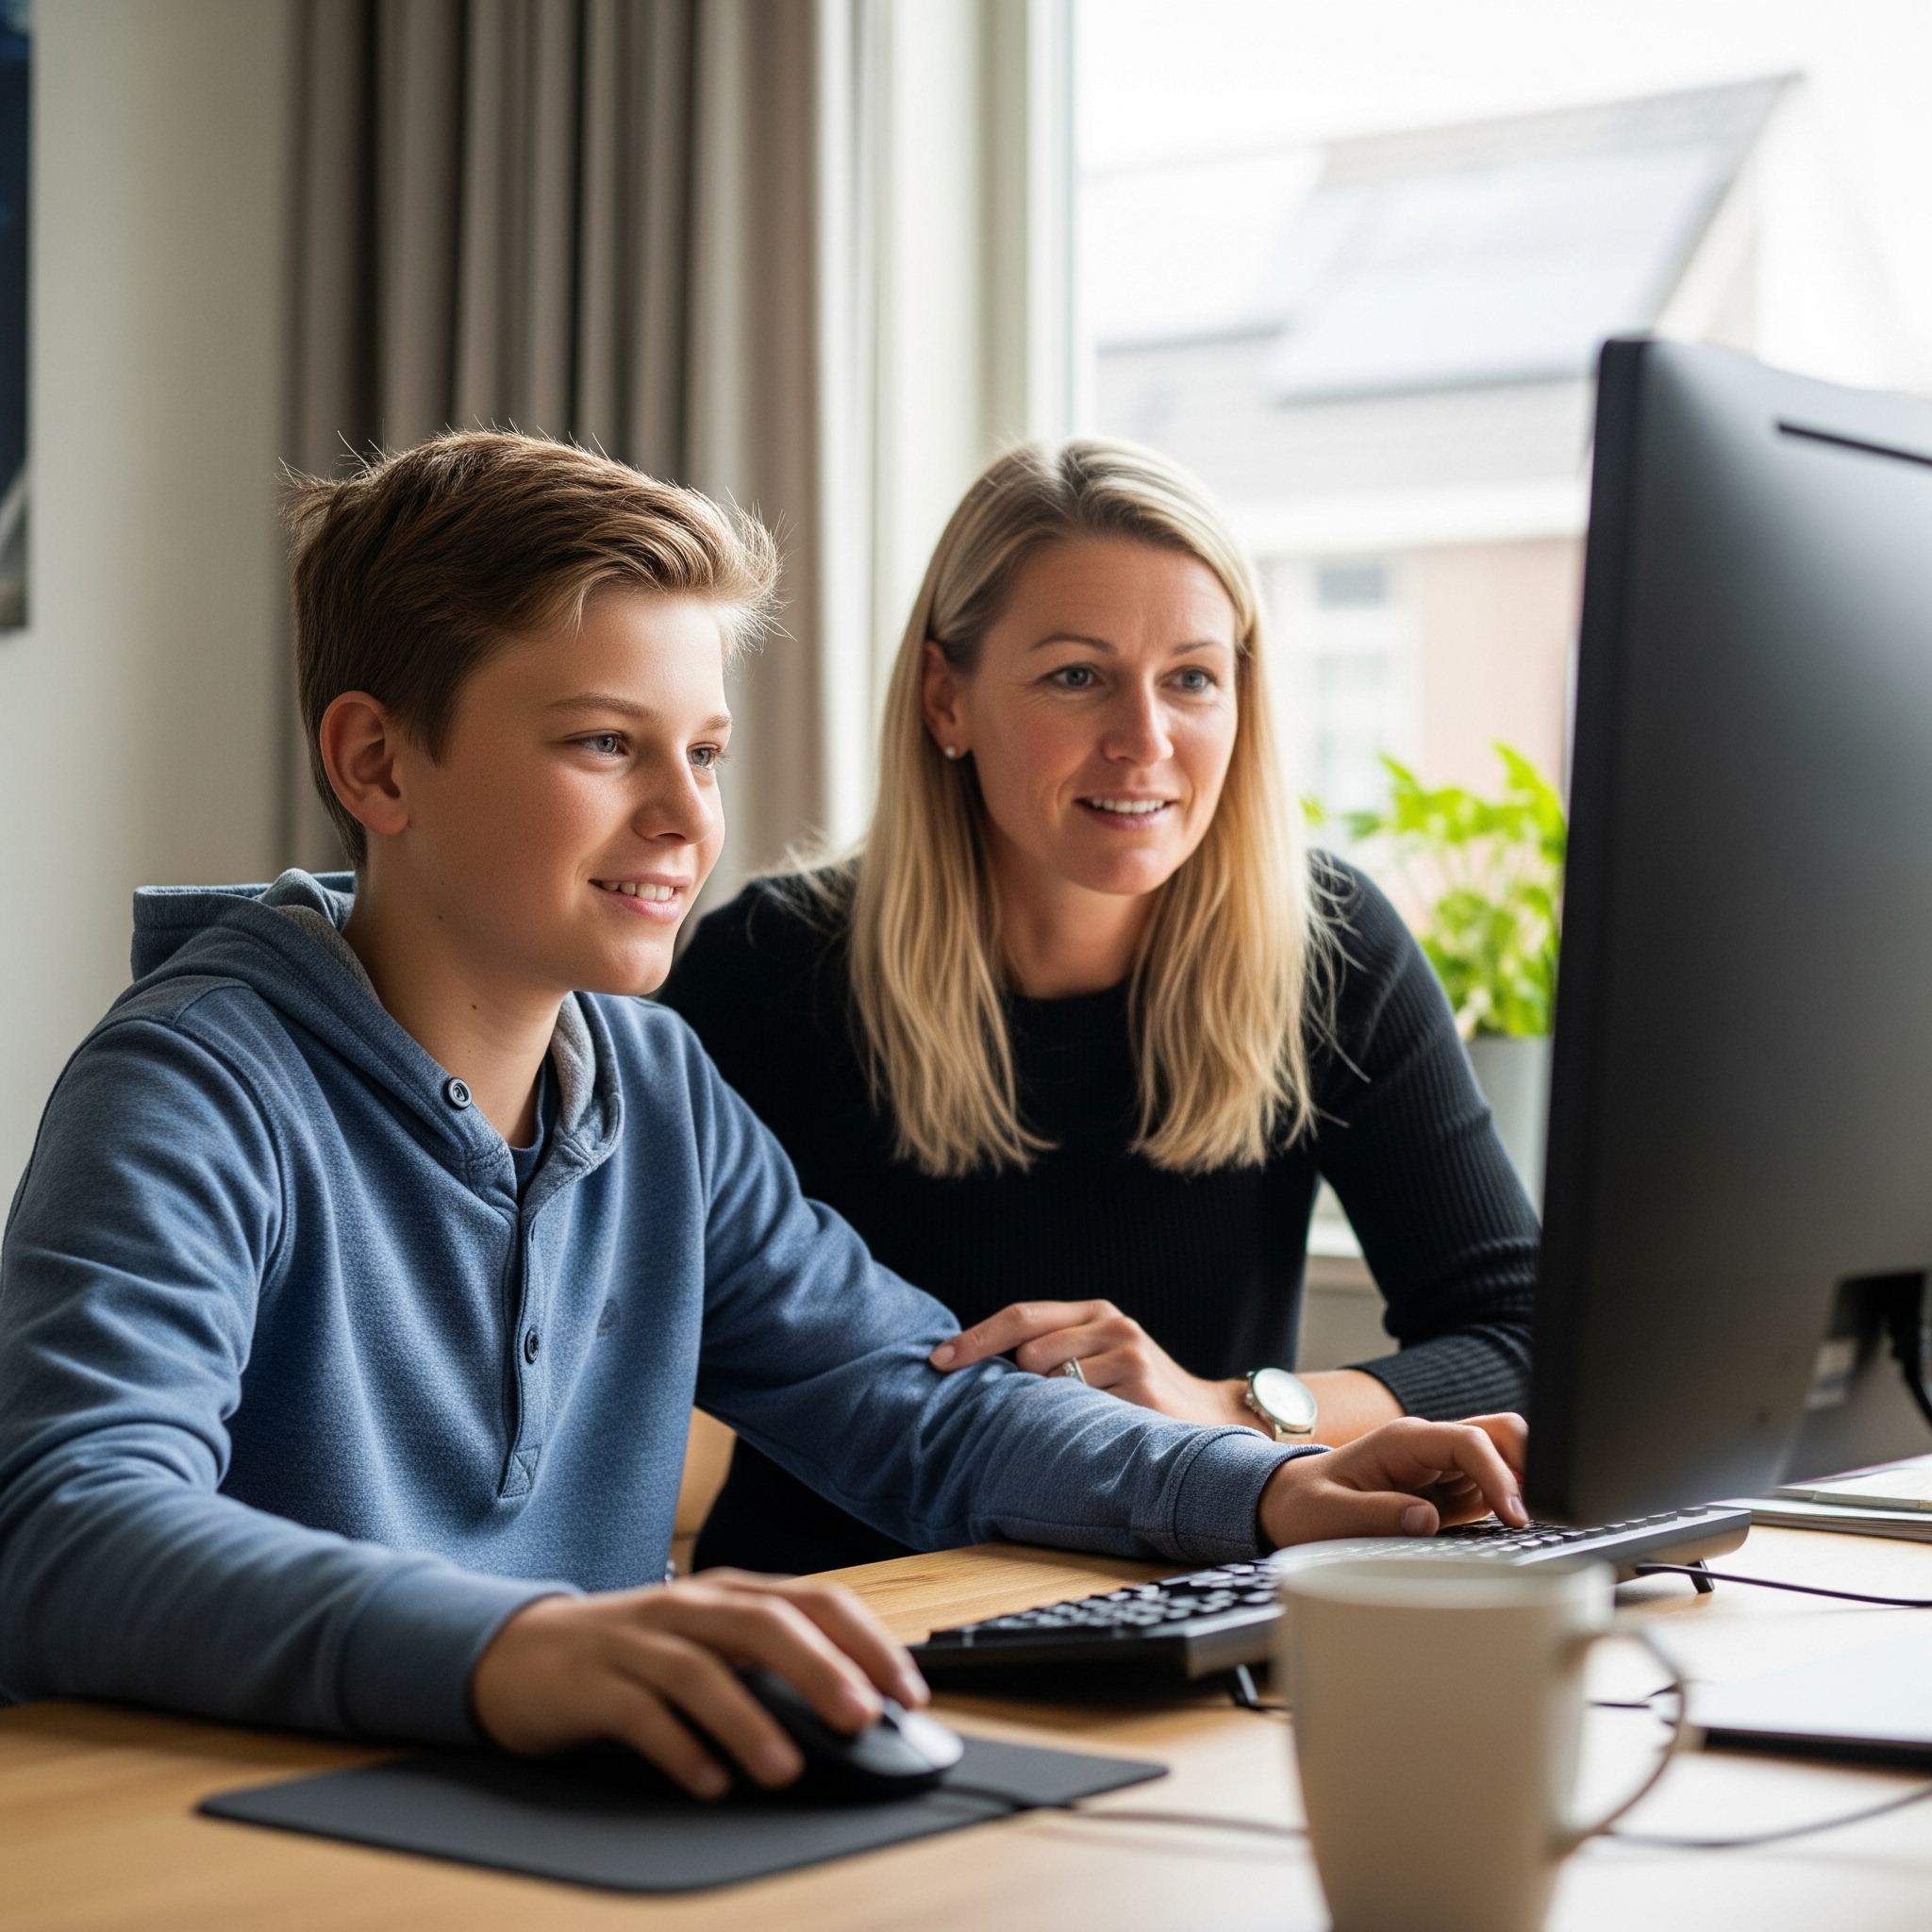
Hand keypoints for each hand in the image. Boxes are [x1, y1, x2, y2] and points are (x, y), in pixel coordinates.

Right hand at [470, 1569, 927, 1798]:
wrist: (519, 1653)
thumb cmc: (634, 1652)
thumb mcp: (711, 1643)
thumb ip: (773, 1663)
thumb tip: (859, 1704)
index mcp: (731, 1594)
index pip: (815, 1600)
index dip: (867, 1641)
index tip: (907, 1690)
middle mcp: (690, 1608)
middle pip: (765, 1624)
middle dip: (819, 1669)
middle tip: (860, 1717)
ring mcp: (638, 1641)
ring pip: (701, 1670)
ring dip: (749, 1720)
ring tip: (785, 1768)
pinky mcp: (591, 1683)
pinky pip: (639, 1714)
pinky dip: (678, 1749)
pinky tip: (708, 1783)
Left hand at [929, 1299, 1249, 1427]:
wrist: (1211, 1418)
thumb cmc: (1136, 1391)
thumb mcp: (1097, 1357)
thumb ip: (1050, 1350)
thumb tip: (970, 1369)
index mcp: (1093, 1311)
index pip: (1020, 1316)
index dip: (974, 1339)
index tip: (936, 1361)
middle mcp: (1111, 1323)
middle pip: (1027, 1352)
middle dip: (1020, 1386)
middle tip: (1041, 1412)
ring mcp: (1128, 1353)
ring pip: (1050, 1383)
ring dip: (1051, 1409)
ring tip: (1080, 1423)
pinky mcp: (1140, 1388)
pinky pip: (1079, 1409)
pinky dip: (1074, 1425)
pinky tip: (1094, 1432)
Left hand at [1258, 1412, 1527, 1545]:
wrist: (1293, 1505)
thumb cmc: (1307, 1506)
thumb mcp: (1328, 1515)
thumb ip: (1375, 1515)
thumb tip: (1425, 1519)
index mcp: (1403, 1441)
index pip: (1469, 1441)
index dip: (1499, 1475)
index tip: (1515, 1516)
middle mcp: (1430, 1447)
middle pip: (1500, 1435)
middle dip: (1527, 1465)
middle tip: (1534, 1515)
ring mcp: (1443, 1468)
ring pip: (1504, 1461)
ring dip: (1521, 1488)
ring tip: (1528, 1527)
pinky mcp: (1449, 1492)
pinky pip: (1492, 1490)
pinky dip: (1508, 1505)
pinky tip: (1510, 1531)